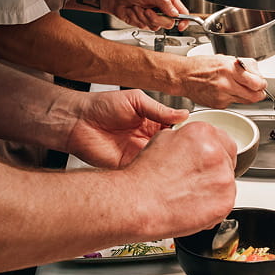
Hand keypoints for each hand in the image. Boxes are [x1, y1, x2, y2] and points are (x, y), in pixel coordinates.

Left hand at [65, 88, 189, 167]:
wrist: (77, 121)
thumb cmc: (101, 106)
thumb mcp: (135, 100)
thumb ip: (159, 109)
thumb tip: (183, 114)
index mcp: (151, 123)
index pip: (174, 131)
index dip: (185, 134)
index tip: (197, 134)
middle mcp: (146, 140)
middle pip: (170, 150)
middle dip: (181, 152)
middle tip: (193, 151)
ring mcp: (137, 154)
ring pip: (160, 163)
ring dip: (169, 163)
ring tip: (181, 161)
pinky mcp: (127, 166)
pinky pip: (144, 173)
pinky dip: (153, 173)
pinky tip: (161, 169)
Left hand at [100, 0, 188, 30]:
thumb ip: (164, 3)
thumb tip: (175, 12)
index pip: (182, 12)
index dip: (184, 20)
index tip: (181, 26)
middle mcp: (162, 9)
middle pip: (169, 22)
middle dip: (157, 18)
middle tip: (148, 10)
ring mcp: (154, 17)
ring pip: (156, 26)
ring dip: (144, 17)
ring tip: (139, 8)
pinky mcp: (145, 23)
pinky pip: (145, 27)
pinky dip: (138, 19)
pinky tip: (134, 11)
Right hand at [121, 121, 237, 236]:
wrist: (138, 203)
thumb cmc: (145, 176)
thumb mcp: (163, 139)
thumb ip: (186, 138)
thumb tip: (193, 142)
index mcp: (203, 133)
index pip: (222, 140)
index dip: (213, 152)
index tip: (206, 162)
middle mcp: (217, 153)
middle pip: (227, 160)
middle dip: (215, 169)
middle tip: (195, 179)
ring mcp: (224, 178)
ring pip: (227, 181)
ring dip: (215, 187)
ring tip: (191, 193)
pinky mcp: (225, 201)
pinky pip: (225, 201)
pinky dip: (214, 204)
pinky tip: (195, 204)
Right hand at [179, 55, 266, 107]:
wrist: (183, 76)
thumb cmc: (201, 66)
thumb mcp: (224, 59)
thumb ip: (241, 67)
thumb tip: (256, 74)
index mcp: (230, 69)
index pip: (257, 83)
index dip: (262, 84)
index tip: (262, 83)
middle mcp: (227, 84)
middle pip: (255, 96)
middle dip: (259, 93)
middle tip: (258, 90)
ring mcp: (222, 96)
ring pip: (245, 101)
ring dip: (247, 96)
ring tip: (239, 88)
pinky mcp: (218, 105)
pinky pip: (233, 103)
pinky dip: (233, 98)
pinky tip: (225, 91)